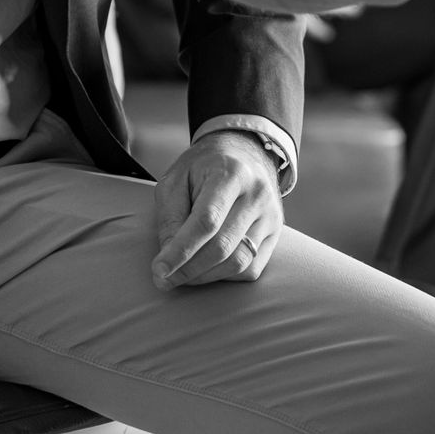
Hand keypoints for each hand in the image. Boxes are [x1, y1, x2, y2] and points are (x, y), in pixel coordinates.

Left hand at [152, 131, 283, 289]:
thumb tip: (169, 258)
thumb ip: (170, 216)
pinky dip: (225, 276)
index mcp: (230, 173)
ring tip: (182, 275)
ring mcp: (270, 216)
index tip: (159, 270)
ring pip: (238, 262)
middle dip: (189, 269)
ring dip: (205, 277)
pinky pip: (251, 269)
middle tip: (164, 280)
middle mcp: (256, 195)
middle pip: (222, 246)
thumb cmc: (202, 167)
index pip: (206, 221)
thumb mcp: (176, 178)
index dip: (181, 250)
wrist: (242, 154)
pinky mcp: (275, 234)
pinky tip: (206, 269)